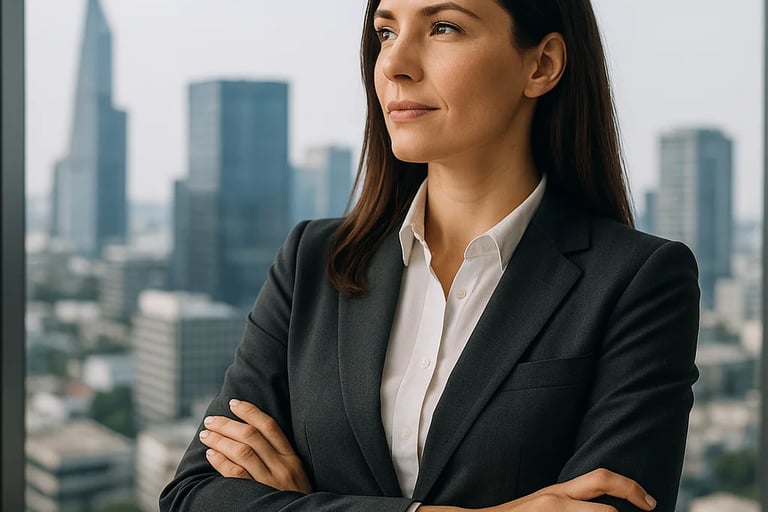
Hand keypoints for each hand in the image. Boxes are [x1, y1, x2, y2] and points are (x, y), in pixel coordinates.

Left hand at [198, 399, 312, 493]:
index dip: (250, 411)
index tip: (233, 403)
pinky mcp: (258, 495)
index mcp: (291, 457)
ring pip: (241, 452)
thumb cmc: (293, 496)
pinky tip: (211, 454)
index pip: (270, 426)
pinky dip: (221, 461)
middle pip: (251, 436)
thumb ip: (278, 455)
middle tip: (210, 420)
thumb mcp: (294, 472)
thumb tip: (249, 434)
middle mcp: (282, 466)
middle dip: (227, 424)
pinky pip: (236, 474)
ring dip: (220, 440)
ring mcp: (270, 482)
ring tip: (206, 435)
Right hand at [420, 469, 656, 511]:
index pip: (601, 478)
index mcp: (560, 492)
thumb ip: (571, 503)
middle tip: (650, 506)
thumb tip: (603, 507)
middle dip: (633, 494)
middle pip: (605, 488)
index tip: (648, 500)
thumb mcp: (545, 506)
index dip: (630, 486)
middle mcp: (558, 499)